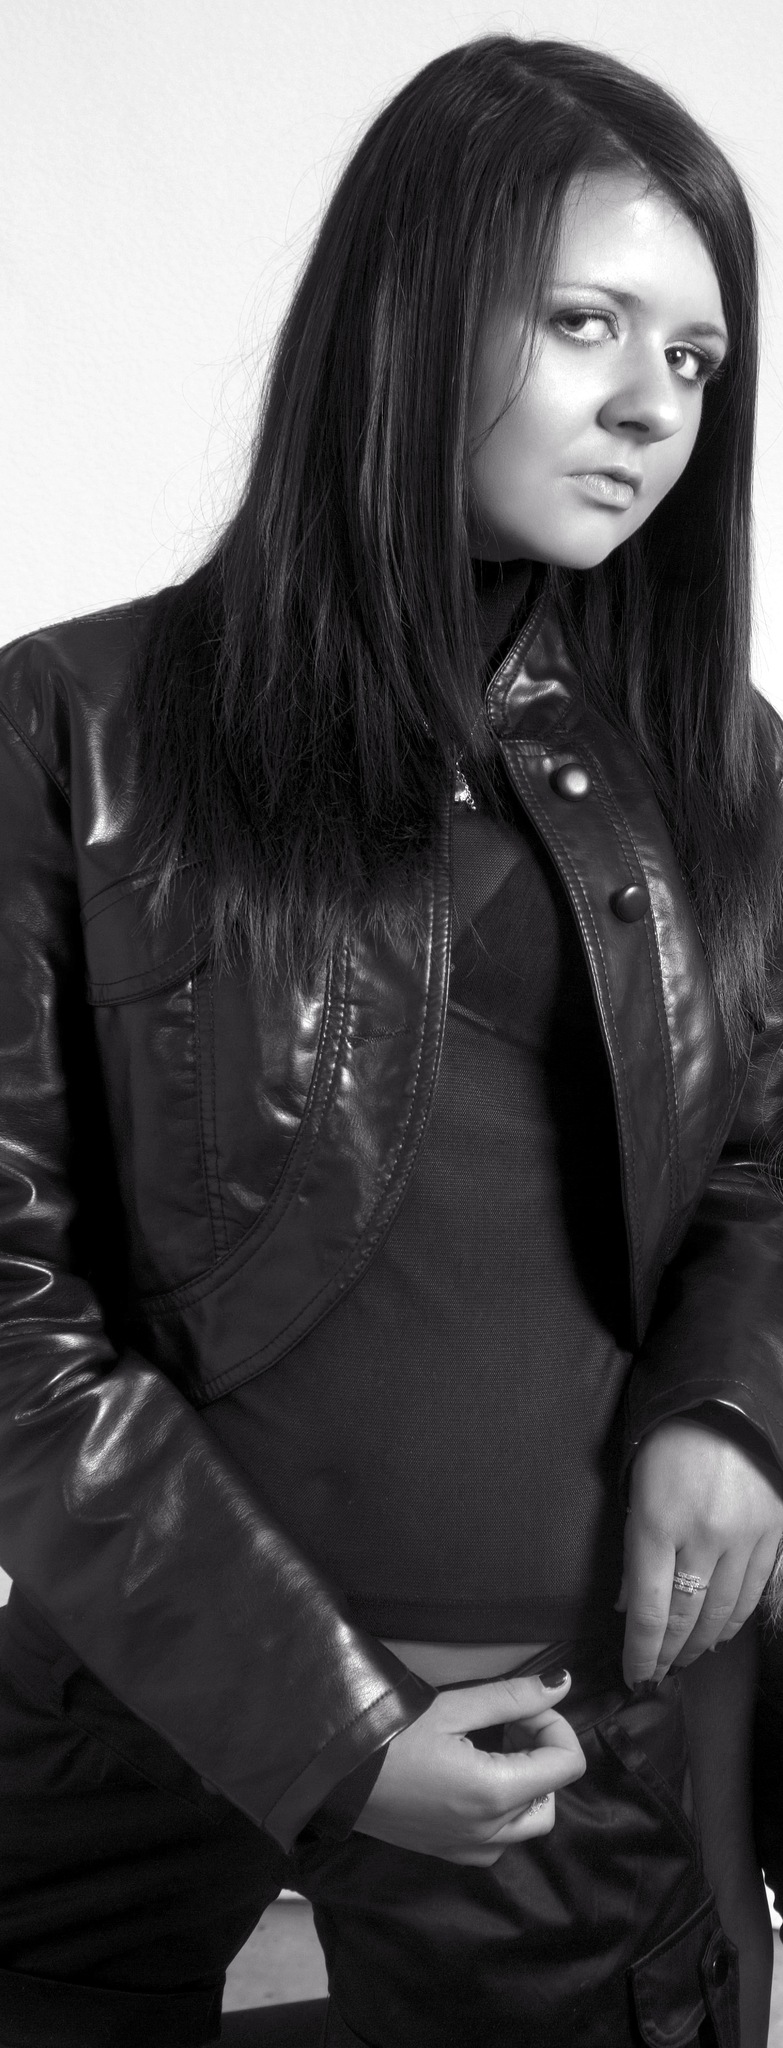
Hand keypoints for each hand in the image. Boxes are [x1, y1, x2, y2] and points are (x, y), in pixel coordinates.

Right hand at [354, 1670, 585, 1864]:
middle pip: (553, 1795)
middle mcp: (491, 1831)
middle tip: (508, 1724)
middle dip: (542, 1754)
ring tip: (492, 1750)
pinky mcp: (450, 1854)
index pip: (567, 1764)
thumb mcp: (454, 1707)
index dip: (556, 1726)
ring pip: (529, 1823)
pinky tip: (473, 1780)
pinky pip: (500, 1840)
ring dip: (526, 1785)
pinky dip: (503, 1811)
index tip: (524, 1707)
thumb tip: (563, 1684)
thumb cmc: (390, 1735)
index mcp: (496, 1792)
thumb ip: (513, 1697)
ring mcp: (470, 1849)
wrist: (332, 1775)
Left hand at [619, 1417, 782, 1686]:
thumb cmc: (667, 1446)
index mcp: (658, 1522)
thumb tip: (631, 1608)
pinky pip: (753, 1592)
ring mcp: (744, 1536)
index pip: (649, 1609)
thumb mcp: (636, 1493)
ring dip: (701, 1643)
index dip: (641, 1651)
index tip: (634, 1674)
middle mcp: (704, 1536)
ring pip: (722, 1612)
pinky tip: (720, 1633)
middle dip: (668, 1653)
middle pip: (686, 1617)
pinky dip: (734, 1620)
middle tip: (656, 1674)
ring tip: (685, 1659)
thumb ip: (635, 1553)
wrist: (724, 1404)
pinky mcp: (773, 1533)